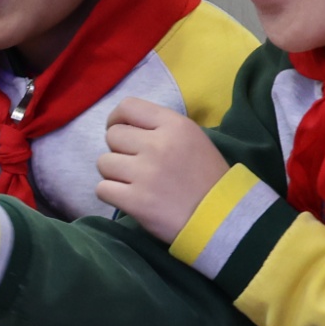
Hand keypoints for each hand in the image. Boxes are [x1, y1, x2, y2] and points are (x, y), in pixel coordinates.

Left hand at [94, 97, 232, 243]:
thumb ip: (161, 128)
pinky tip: (128, 198)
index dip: (116, 119)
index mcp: (174, 125)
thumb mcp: (193, 139)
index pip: (128, 107)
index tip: (120, 131)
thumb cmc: (208, 178)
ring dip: (114, 174)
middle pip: (113, 136)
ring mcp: (145, 173)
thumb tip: (126, 127)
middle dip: (118, 150)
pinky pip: (102, 189)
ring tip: (133, 183)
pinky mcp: (135, 201)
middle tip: (133, 164)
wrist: (222, 218)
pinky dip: (111, 194)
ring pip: (103, 163)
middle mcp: (157, 145)